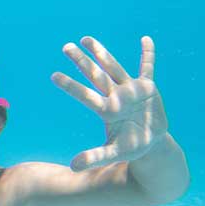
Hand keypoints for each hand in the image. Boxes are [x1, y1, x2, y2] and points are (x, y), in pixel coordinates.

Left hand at [52, 36, 167, 171]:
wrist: (151, 144)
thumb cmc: (130, 148)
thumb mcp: (114, 153)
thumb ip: (94, 157)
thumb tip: (73, 166)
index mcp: (107, 111)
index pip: (85, 95)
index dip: (71, 86)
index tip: (53, 76)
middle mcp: (116, 97)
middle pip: (96, 76)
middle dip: (82, 61)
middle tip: (65, 46)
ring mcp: (131, 90)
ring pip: (114, 67)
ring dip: (102, 53)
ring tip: (86, 39)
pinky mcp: (147, 88)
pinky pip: (148, 67)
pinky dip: (148, 55)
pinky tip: (145, 38)